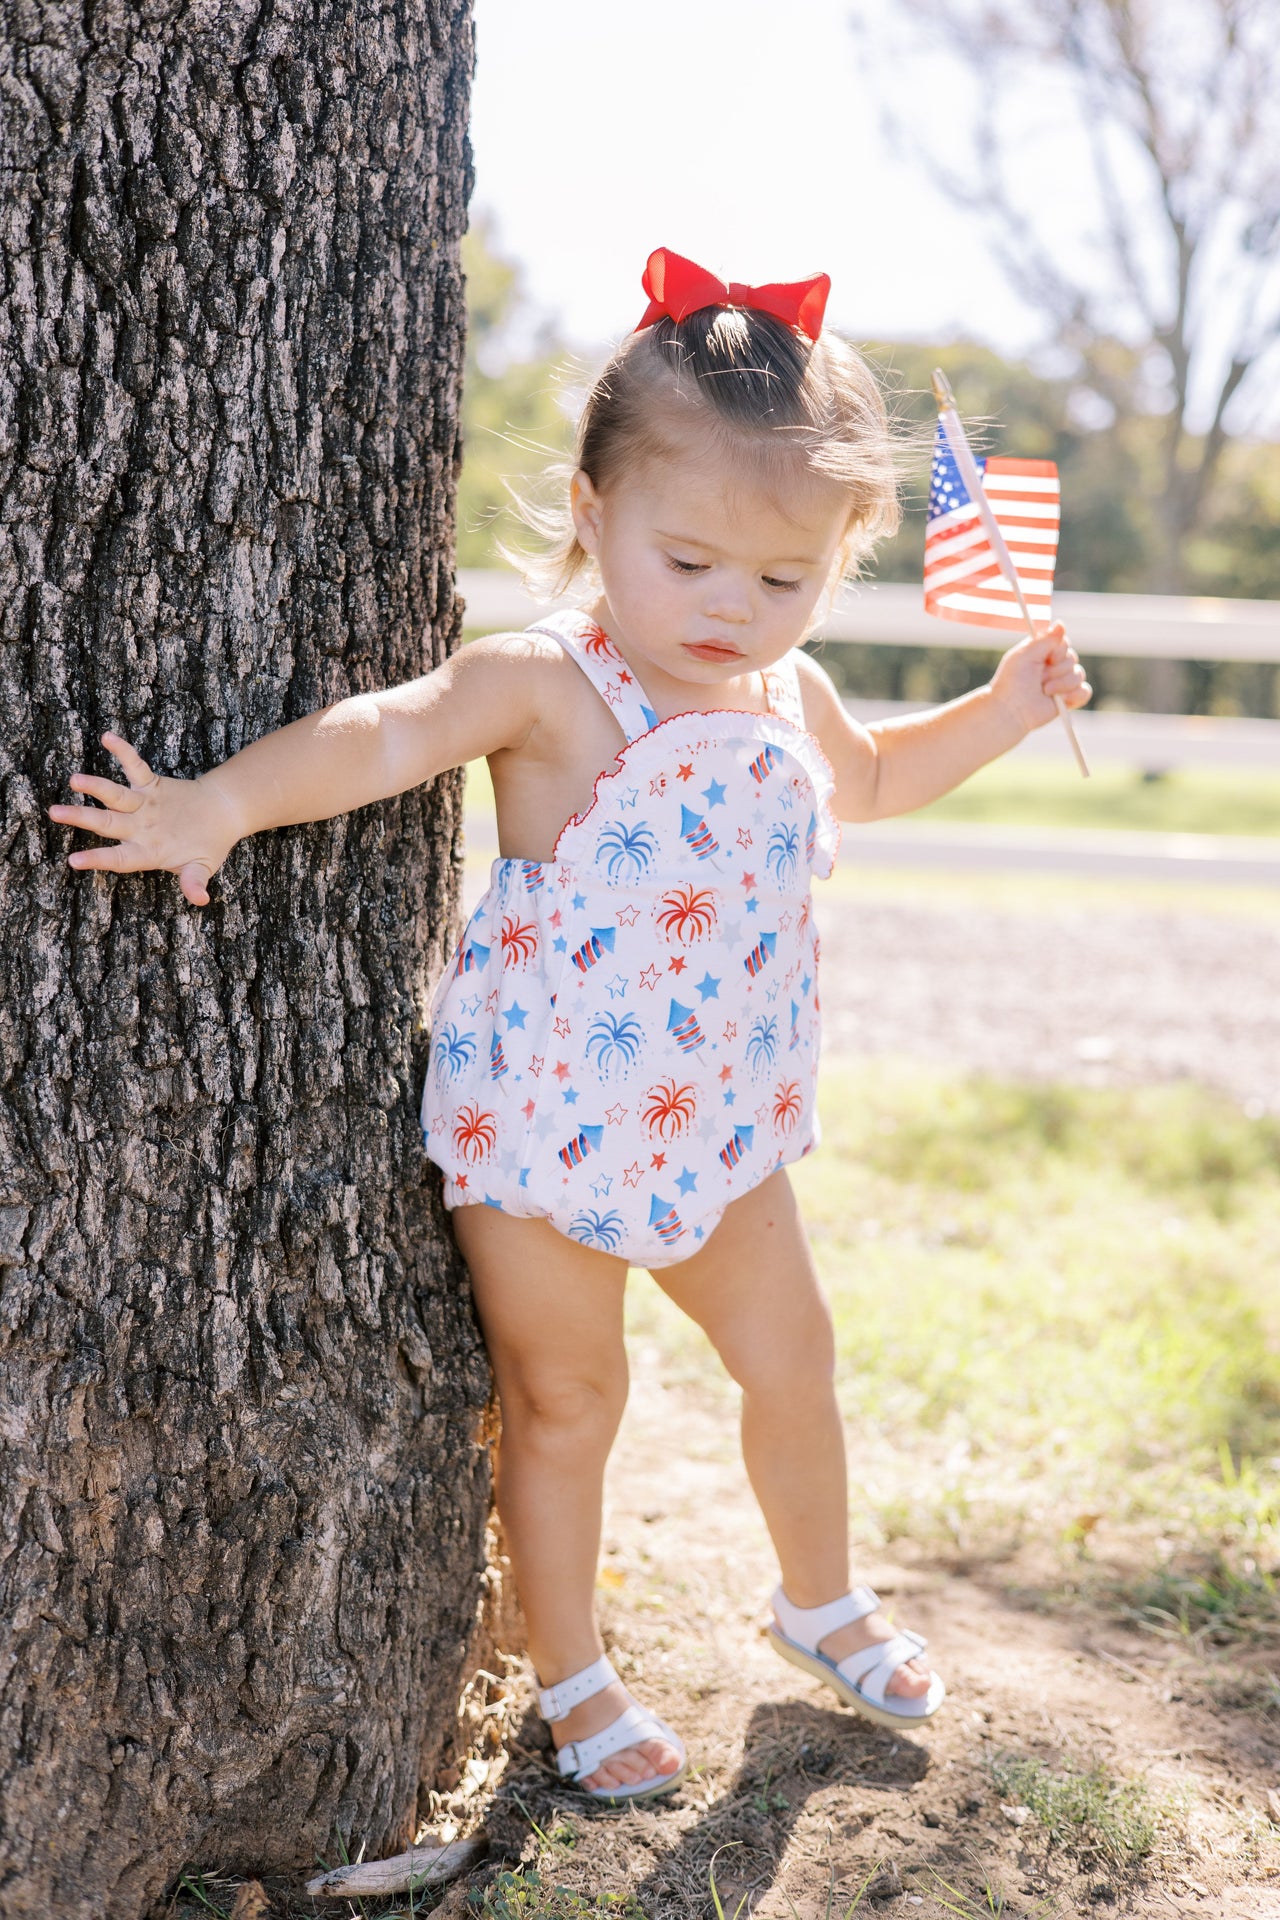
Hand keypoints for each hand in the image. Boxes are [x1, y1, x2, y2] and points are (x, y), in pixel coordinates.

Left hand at [48, 732, 244, 907]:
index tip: (73, 861)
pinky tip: (108, 738)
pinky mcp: (150, 785)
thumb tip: (200, 900)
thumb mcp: (203, 866)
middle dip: (81, 817)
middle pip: (106, 823)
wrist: (219, 815)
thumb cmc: (208, 845)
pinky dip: (123, 752)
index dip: (98, 859)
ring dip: (95, 786)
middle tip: (55, 812)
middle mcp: (137, 828)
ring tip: (75, 779)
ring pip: (114, 795)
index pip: (118, 858)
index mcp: (146, 852)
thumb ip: (195, 880)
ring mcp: (141, 805)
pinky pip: (135, 766)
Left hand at [990, 622, 1091, 733]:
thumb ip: (1045, 639)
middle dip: (1056, 670)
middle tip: (1039, 679)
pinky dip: (1074, 695)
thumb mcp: (1026, 654)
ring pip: (1078, 675)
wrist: (1011, 710)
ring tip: (1044, 691)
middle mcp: (1055, 665)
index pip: (1064, 643)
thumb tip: (1061, 623)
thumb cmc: (1013, 681)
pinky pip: (1084, 692)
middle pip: (1072, 658)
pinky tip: (1060, 700)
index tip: (1046, 659)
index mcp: (1044, 653)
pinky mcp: (1069, 699)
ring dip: (1060, 684)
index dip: (1058, 651)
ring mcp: (1063, 682)